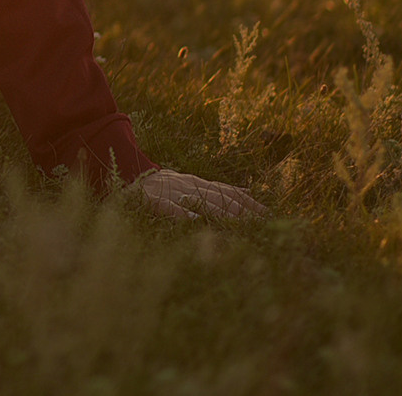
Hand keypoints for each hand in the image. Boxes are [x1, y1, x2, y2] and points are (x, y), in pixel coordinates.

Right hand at [132, 168, 266, 220]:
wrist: (132, 178)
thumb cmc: (166, 186)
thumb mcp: (194, 184)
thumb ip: (218, 188)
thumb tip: (248, 191)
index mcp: (200, 183)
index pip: (230, 193)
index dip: (250, 204)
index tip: (269, 216)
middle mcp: (190, 185)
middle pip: (219, 199)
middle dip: (242, 212)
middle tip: (260, 224)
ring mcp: (173, 192)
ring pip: (199, 202)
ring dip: (220, 213)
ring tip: (238, 223)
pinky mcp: (155, 200)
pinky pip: (170, 208)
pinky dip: (183, 213)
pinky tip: (195, 221)